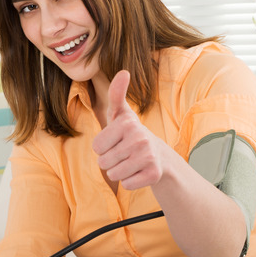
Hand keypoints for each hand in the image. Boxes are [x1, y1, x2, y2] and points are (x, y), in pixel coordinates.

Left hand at [92, 70, 166, 189]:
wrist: (159, 156)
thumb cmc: (130, 134)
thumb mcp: (121, 114)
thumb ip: (116, 94)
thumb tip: (124, 72)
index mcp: (128, 123)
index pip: (96, 147)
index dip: (103, 148)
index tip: (116, 142)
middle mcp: (140, 138)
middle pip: (103, 162)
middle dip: (110, 161)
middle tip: (124, 153)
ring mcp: (148, 157)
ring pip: (113, 175)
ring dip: (119, 172)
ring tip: (131, 162)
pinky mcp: (154, 174)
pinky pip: (126, 184)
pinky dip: (130, 181)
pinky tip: (139, 172)